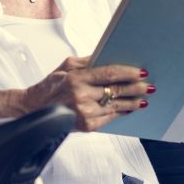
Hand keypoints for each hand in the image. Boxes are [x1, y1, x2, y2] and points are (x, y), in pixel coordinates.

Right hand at [22, 56, 152, 131]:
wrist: (34, 108)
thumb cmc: (51, 85)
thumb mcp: (66, 66)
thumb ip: (88, 61)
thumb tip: (110, 57)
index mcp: (76, 78)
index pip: (109, 73)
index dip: (128, 72)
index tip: (142, 72)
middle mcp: (80, 96)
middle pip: (116, 90)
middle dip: (136, 88)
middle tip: (149, 86)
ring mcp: (84, 113)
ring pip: (116, 106)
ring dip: (133, 102)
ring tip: (144, 99)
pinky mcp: (86, 126)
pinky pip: (109, 118)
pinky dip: (121, 113)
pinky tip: (129, 108)